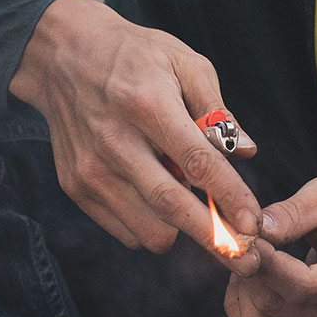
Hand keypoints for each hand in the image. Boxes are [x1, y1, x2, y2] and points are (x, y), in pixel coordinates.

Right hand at [10, 0, 259, 254]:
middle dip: (215, 240)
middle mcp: (115, 141)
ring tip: (193, 206)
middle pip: (172, 206)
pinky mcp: (75, 186)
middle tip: (248, 261)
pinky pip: (125, 230)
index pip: (197, 163)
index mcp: (148, 105)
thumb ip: (218, 111)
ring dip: (181, 230)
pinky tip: (156, 196)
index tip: (255, 225)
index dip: (230, 198)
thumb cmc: (134, 56)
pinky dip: (150, 225)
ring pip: (149, 230)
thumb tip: (246, 153)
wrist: (61, 55)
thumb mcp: (184, 62)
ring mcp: (91, 168)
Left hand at [223, 177, 316, 316]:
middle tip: (245, 243)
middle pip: (278, 309)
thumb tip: (254, 229)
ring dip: (243, 297)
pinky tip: (261, 284)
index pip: (304, 285)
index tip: (242, 239)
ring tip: (253, 264)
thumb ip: (294, 211)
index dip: (264, 264)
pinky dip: (249, 313)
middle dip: (249, 275)